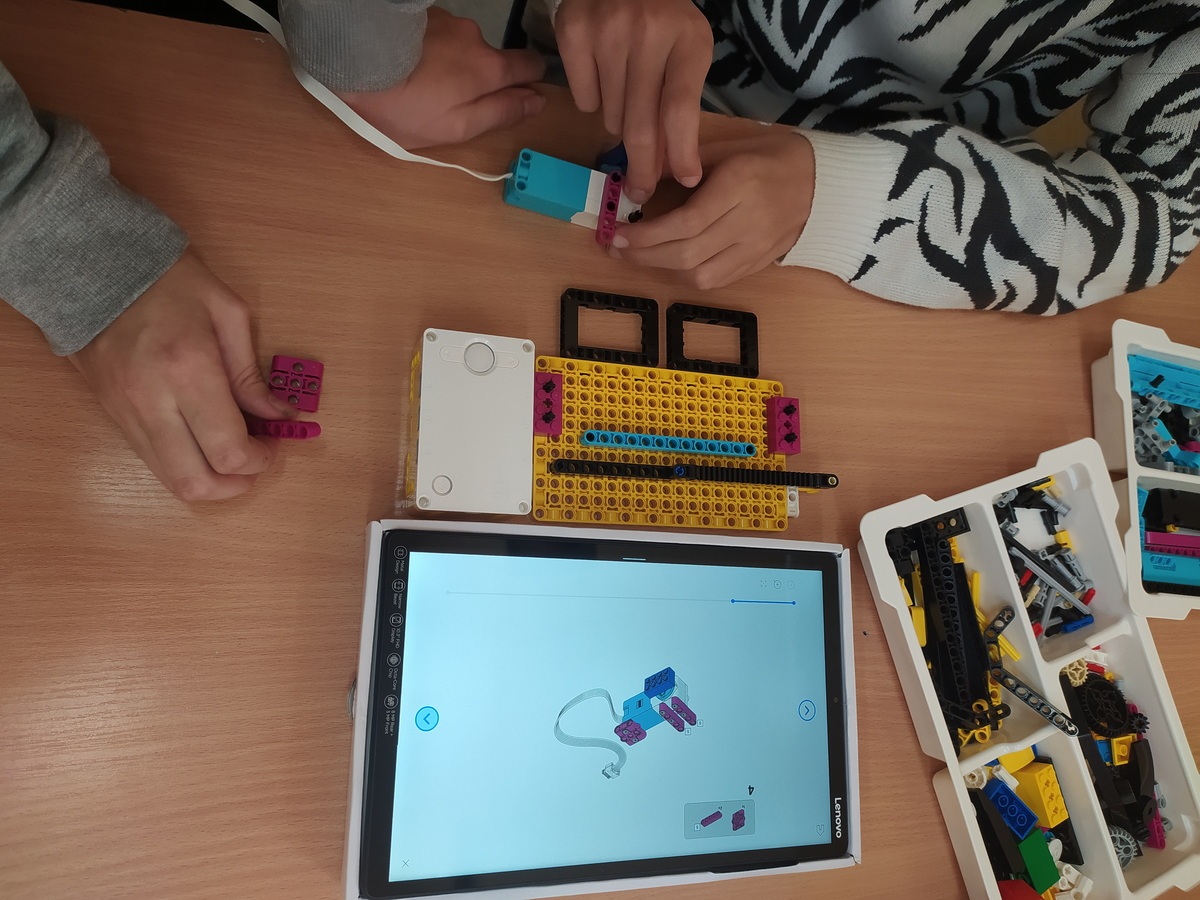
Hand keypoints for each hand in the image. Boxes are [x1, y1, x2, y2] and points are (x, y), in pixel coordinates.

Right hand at [69, 251, 295, 500]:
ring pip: (170, 480)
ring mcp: (126, 413)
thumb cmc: (169, 281)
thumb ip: (252, 372)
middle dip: (236, 486)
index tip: (275, 443)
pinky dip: (184, 465)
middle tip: (256, 464)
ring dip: (210, 483)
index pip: (228, 450)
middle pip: (196, 482)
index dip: (261, 460)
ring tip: (232, 456)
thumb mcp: (227, 312)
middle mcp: (153, 401)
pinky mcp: (112, 416)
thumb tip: (280, 414)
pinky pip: (152, 461)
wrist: (94, 268)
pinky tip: (203, 443)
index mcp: (189, 370)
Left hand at [338, 8, 546, 147]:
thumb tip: (536, 101)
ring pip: (463, 46)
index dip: (528, 82)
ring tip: (421, 82)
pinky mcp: (422, 14)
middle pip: (492, 58)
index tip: (514, 96)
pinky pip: (438, 35)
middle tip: (449, 100)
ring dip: (451, 63)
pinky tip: (408, 63)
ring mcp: (448, 21)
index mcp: (490, 68)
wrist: (352, 63)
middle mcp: (475, 36)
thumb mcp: (455, 127)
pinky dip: (430, 49)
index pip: (530, 66)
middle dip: (479, 78)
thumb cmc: (405, 107)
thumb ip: (501, 113)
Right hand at [555, 0, 711, 202]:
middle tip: (640, 189)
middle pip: (640, 123)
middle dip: (642, 166)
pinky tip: (604, 76)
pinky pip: (583, 100)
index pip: (679, 110)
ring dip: (618, 121)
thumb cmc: (665, 21)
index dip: (680, 152)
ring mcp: (605, 32)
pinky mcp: (573, 32)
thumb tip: (668, 168)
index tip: (685, 181)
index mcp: (686, 39)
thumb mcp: (688, 51)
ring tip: (627, 94)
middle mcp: (646, 34)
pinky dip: (593, 101)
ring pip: (609, 116)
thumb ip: (681, 105)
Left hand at [608, 132, 814, 289]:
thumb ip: (681, 164)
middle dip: (644, 256)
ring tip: (636, 256)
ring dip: (661, 269)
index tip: (617, 234)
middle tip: (616, 248)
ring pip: (700, 275)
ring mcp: (755, 249)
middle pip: (688, 254)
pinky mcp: (757, 265)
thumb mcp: (725, 148)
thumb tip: (636, 180)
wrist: (820, 183)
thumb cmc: (767, 157)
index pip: (685, 223)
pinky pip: (715, 280)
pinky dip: (686, 275)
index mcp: (739, 186)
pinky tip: (667, 262)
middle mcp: (748, 222)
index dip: (647, 235)